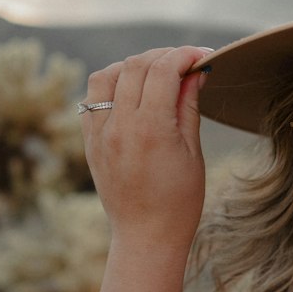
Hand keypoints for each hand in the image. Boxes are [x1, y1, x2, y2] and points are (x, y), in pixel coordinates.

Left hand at [80, 46, 212, 249]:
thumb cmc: (179, 202)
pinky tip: (131, 91)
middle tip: (185, 62)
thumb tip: (194, 73)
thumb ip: (188, 107)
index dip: (185, 55)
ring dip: (133, 65)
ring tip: (156, 73)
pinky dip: (111, 84)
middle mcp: (120, 126)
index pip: (163, 70)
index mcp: (150, 129)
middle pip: (135, 66)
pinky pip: (92, 97)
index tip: (203, 56)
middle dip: (164, 56)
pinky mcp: (90, 141)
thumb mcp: (193, 153)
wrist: (146, 236)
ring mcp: (100, 133)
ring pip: (107, 74)